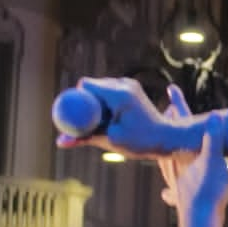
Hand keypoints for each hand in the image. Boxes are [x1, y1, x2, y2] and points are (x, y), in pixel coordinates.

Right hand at [53, 77, 200, 157]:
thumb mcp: (109, 140)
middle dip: (84, 101)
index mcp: (118, 93)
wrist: (168, 138)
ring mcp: (129, 85)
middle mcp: (124, 84)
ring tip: (98, 122)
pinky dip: (104, 104)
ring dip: (95, 103)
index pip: (86, 85)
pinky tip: (107, 118)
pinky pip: (110, 93)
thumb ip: (84, 138)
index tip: (72, 114)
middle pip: (92, 86)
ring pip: (101, 89)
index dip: (76, 98)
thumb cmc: (140, 142)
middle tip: (80, 121)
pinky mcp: (132, 90)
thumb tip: (59, 142)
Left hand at [155, 85, 227, 219]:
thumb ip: (214, 139)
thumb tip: (214, 115)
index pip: (180, 123)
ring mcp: (177, 183)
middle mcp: (177, 165)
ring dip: (166, 151)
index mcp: (185, 153)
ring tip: (165, 146)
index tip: (170, 89)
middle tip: (168, 111)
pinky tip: (166, 194)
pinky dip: (170, 190)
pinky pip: (173, 190)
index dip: (178, 105)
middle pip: (169, 139)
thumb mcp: (215, 160)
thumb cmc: (208, 189)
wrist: (201, 220)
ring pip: (167, 162)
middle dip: (169, 124)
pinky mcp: (182, 199)